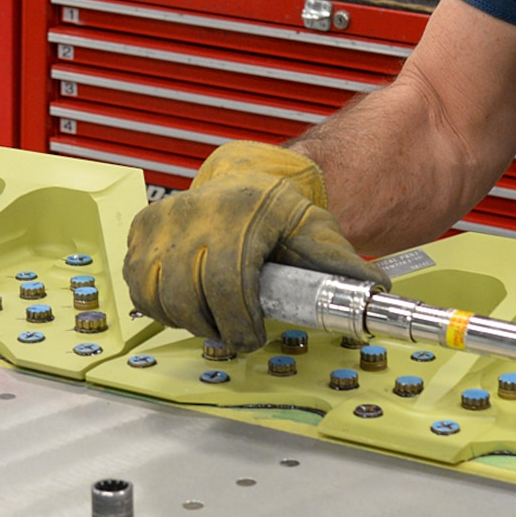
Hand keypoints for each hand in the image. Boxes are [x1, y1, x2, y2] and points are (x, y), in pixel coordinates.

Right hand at [123, 141, 386, 352]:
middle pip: (188, 295)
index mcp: (241, 214)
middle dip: (214, 326)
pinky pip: (140, 285)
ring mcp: (163, 221)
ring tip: (212, 319)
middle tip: (234, 334)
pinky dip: (159, 305)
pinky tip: (186, 303)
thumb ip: (341, 263)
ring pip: (158, 294)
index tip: (250, 337)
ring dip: (185, 319)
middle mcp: (195, 213)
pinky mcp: (142, 229)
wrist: (246, 178)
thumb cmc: (281, 211)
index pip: (228, 282)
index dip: (237, 321)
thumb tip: (375, 291)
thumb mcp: (315, 230)